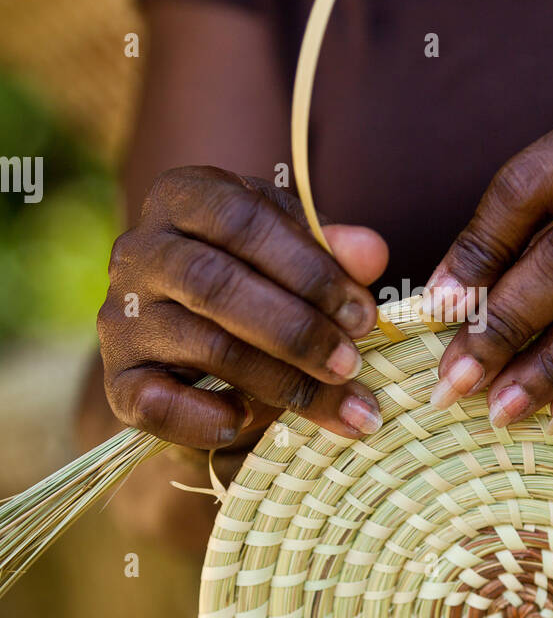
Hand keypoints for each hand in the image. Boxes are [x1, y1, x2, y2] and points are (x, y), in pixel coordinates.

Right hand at [98, 166, 387, 447]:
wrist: (184, 332)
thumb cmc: (251, 271)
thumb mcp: (291, 244)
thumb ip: (330, 247)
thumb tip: (371, 254)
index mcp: (183, 197)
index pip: (243, 219)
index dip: (310, 268)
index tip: (364, 314)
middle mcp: (139, 250)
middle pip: (217, 285)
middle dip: (297, 331)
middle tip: (352, 364)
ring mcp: (121, 316)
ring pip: (204, 346)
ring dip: (281, 381)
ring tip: (341, 403)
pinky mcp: (117, 378)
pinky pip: (155, 403)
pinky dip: (207, 418)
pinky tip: (250, 421)